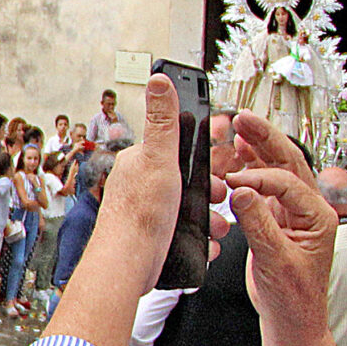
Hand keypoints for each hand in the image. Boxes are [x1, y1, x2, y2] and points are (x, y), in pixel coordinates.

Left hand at [91, 74, 198, 296]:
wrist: (127, 266)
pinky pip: (184, 232)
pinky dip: (199, 238)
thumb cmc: (139, 215)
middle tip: (218, 201)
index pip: (178, 151)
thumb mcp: (159, 159)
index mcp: (139, 162)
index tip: (216, 172)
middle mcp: (139, 184)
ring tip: (216, 228)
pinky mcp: (151, 235)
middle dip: (209, 193)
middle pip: (187, 181)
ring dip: (209, 218)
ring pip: (188, 208)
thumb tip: (158, 79)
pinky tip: (206, 243)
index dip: (203, 162)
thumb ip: (163, 121)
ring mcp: (145, 211)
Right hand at [224, 109, 338, 335]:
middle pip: (289, 164)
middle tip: (243, 119)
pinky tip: (240, 154)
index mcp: (319, 217)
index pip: (288, 184)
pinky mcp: (278, 219)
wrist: (291, 318)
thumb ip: (258, 224)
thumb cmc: (292, 296)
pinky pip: (266, 187)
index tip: (234, 181)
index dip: (260, 178)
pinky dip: (253, 168)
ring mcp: (294, 213)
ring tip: (240, 127)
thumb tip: (242, 191)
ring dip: (260, 148)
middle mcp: (310, 209)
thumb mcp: (275, 260)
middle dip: (266, 139)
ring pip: (279, 171)